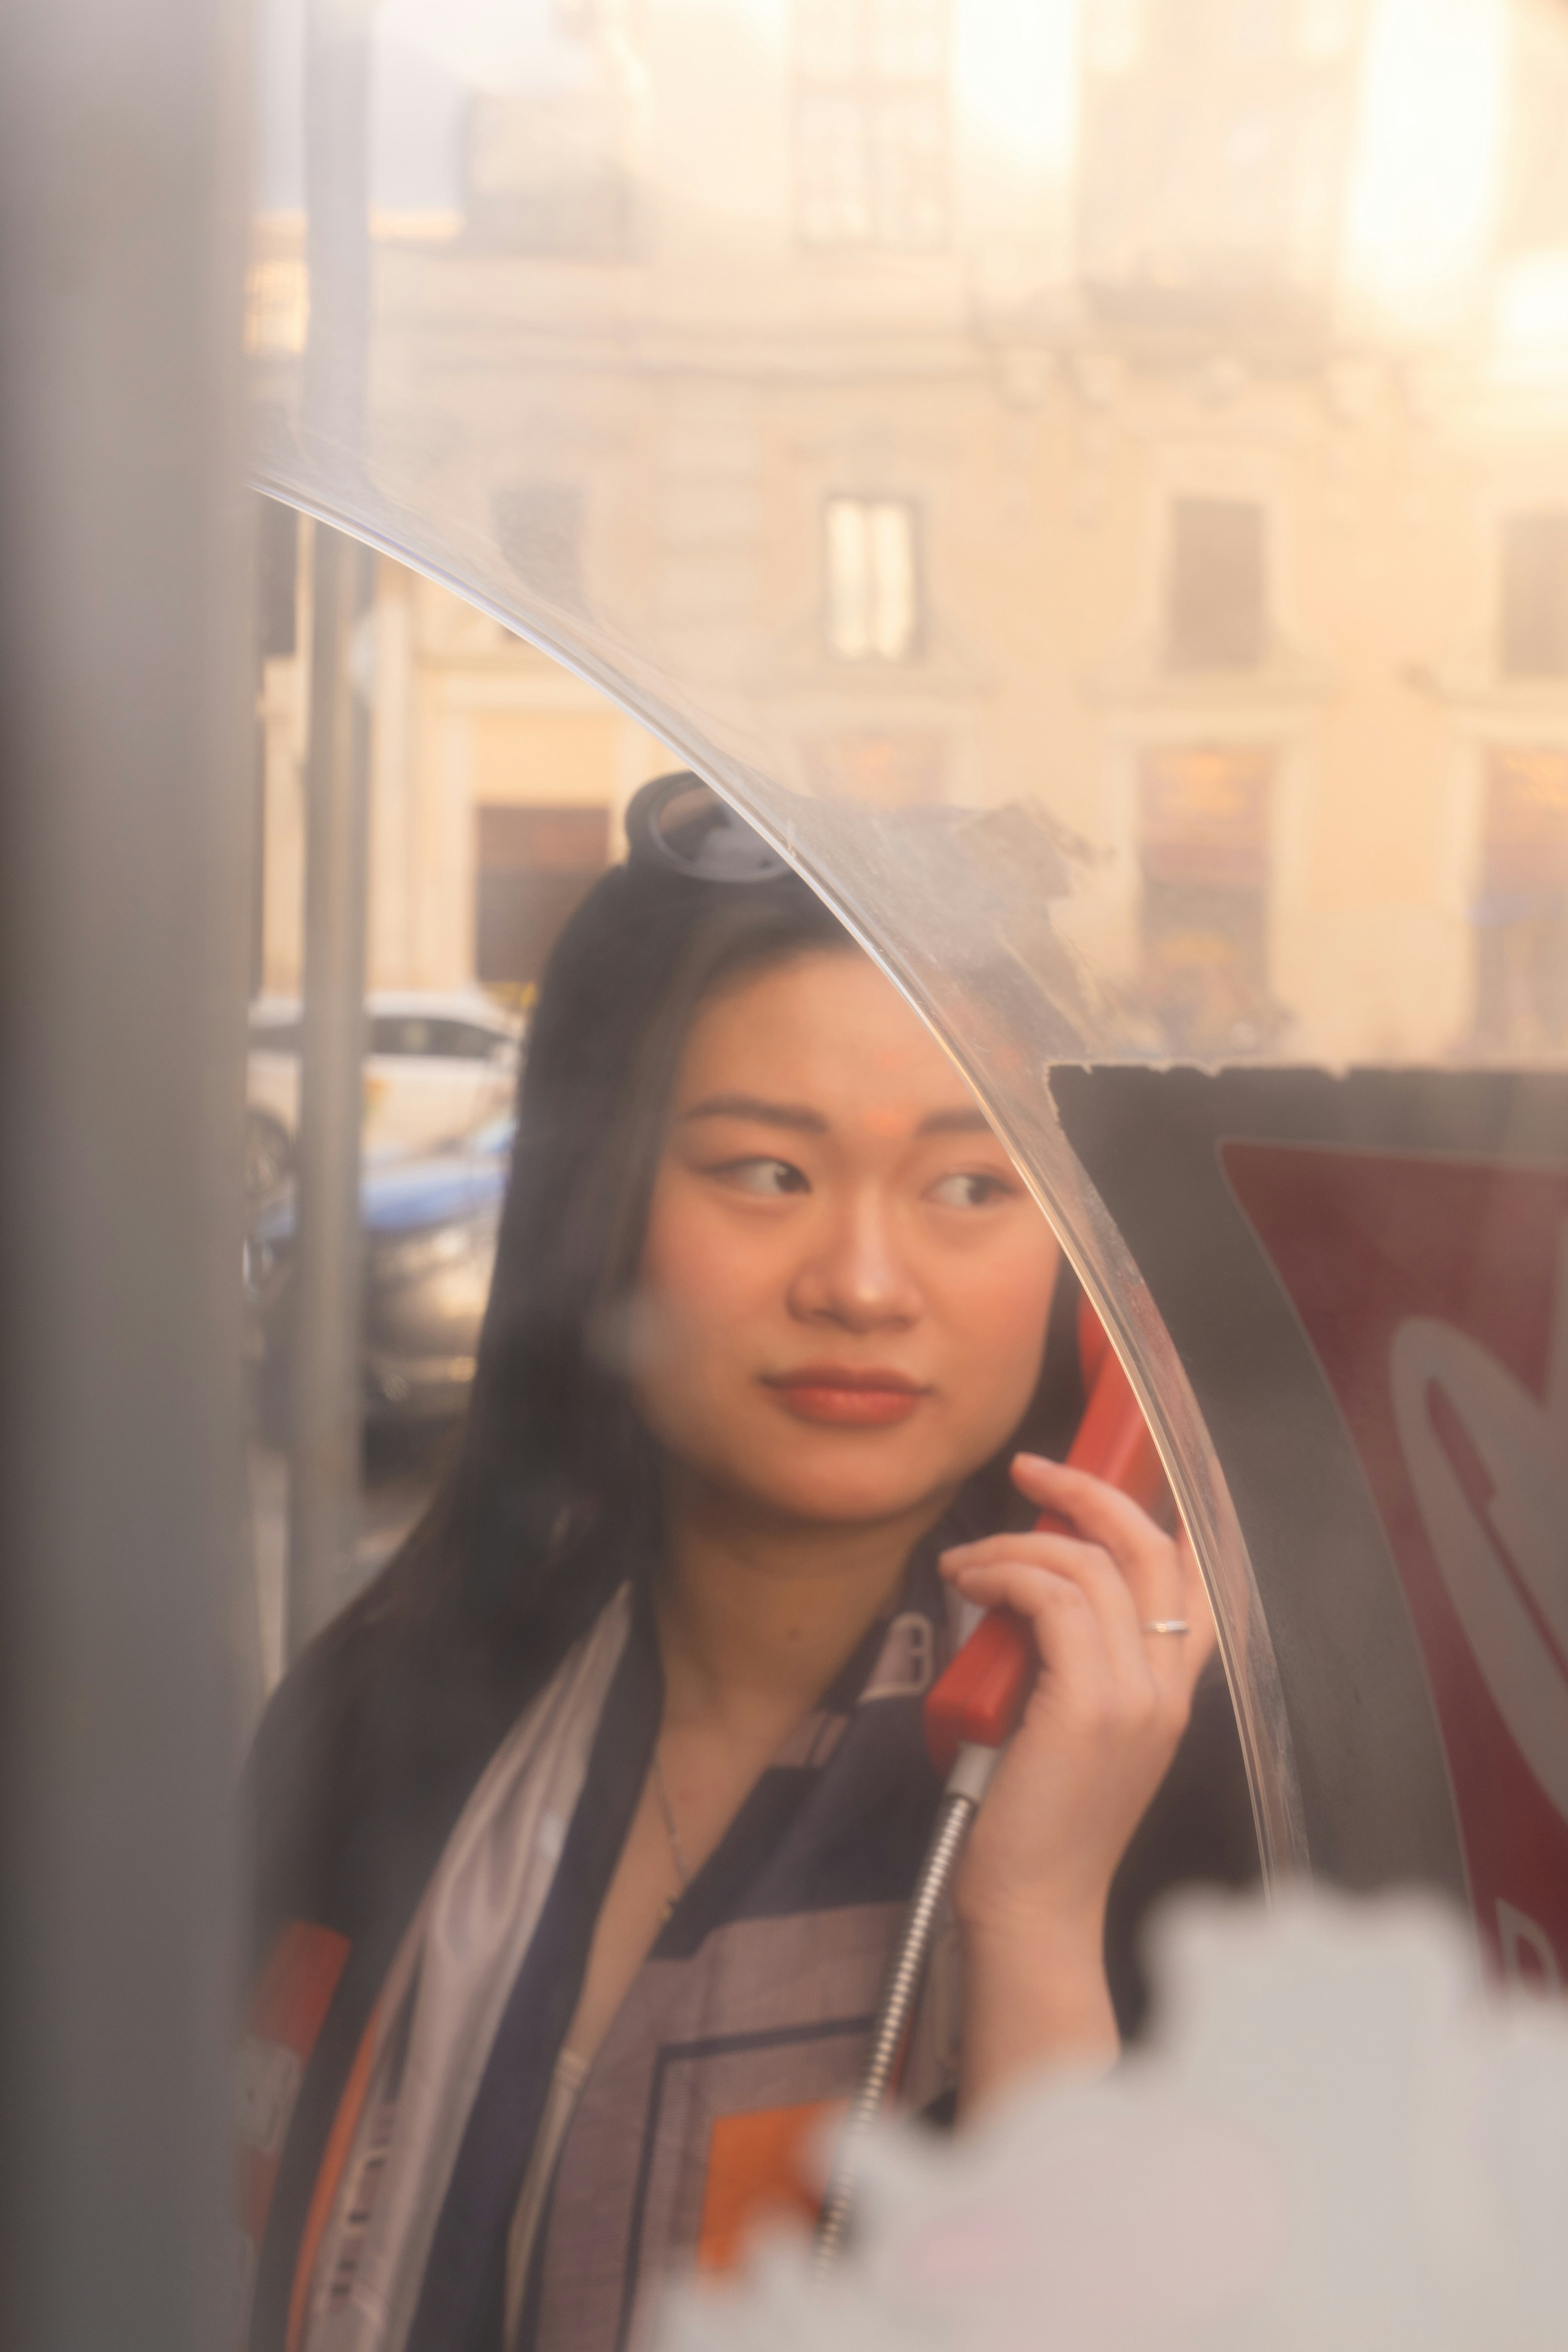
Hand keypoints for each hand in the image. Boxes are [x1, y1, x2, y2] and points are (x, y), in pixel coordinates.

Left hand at [938, 1452, 1215, 2100]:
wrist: (1034, 1912)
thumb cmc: (1035, 1829)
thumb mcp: (1069, 1735)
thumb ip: (1071, 1669)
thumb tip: (1030, 1596)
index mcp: (1170, 1696)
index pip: (1194, 1581)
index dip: (1154, 1516)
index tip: (1092, 1483)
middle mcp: (1166, 1689)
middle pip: (1152, 1549)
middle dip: (1091, 1492)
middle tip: (1031, 1470)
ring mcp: (1134, 1697)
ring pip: (1091, 1566)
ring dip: (1020, 1543)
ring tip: (968, 1562)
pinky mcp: (1087, 1706)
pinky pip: (1052, 1598)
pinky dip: (1007, 1574)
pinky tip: (971, 1585)